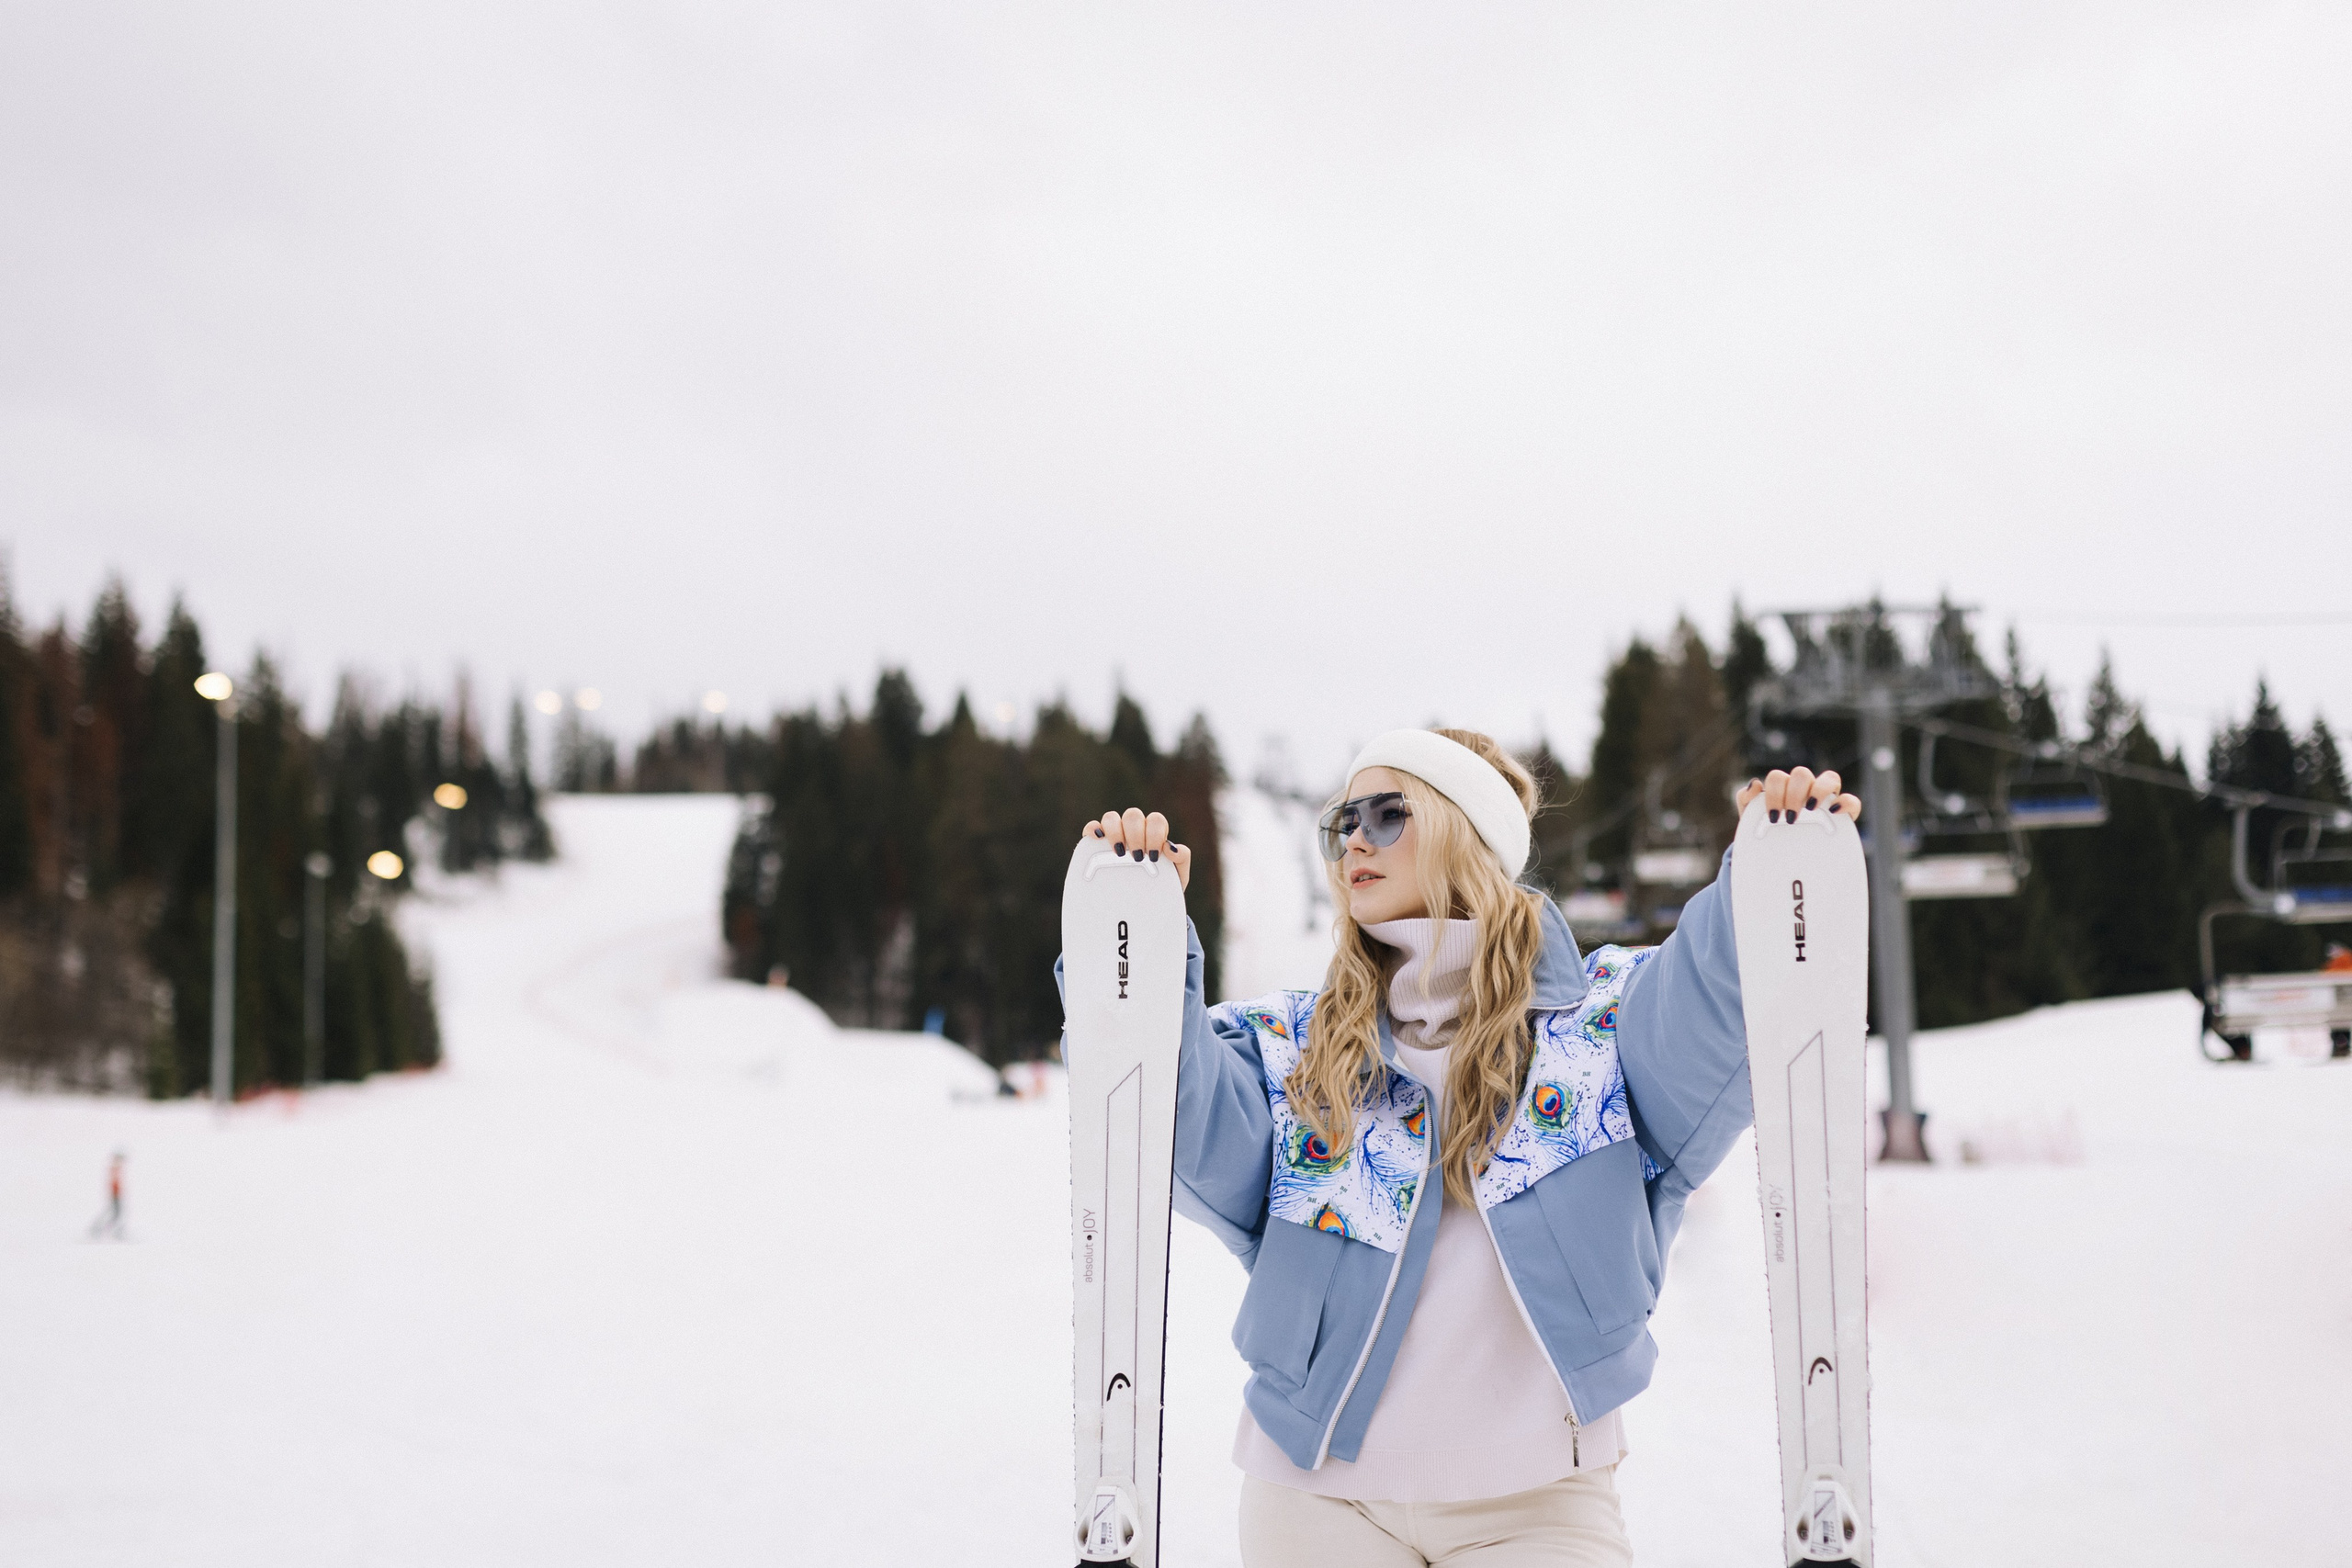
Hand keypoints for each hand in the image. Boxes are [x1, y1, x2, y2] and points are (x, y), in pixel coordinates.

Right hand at [1077, 807, 1193, 890]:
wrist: (1143, 905)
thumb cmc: (1161, 886)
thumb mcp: (1177, 876)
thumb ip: (1181, 859)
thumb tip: (1171, 847)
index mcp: (1154, 833)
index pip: (1155, 820)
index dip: (1155, 833)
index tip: (1154, 855)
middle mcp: (1133, 830)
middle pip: (1133, 815)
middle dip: (1136, 834)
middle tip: (1138, 857)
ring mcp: (1114, 835)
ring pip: (1111, 817)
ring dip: (1115, 832)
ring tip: (1119, 853)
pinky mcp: (1096, 844)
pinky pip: (1091, 828)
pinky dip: (1092, 828)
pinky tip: (1097, 838)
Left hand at [1735, 767, 1861, 823]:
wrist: (1782, 860)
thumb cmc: (1768, 835)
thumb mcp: (1753, 820)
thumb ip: (1747, 801)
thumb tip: (1755, 784)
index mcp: (1782, 788)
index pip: (1777, 778)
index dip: (1773, 792)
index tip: (1773, 815)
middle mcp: (1805, 789)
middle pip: (1802, 774)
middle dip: (1793, 793)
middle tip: (1790, 817)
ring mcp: (1826, 799)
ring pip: (1830, 778)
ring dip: (1819, 790)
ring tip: (1810, 809)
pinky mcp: (1843, 814)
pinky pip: (1851, 800)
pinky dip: (1846, 802)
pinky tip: (1835, 811)